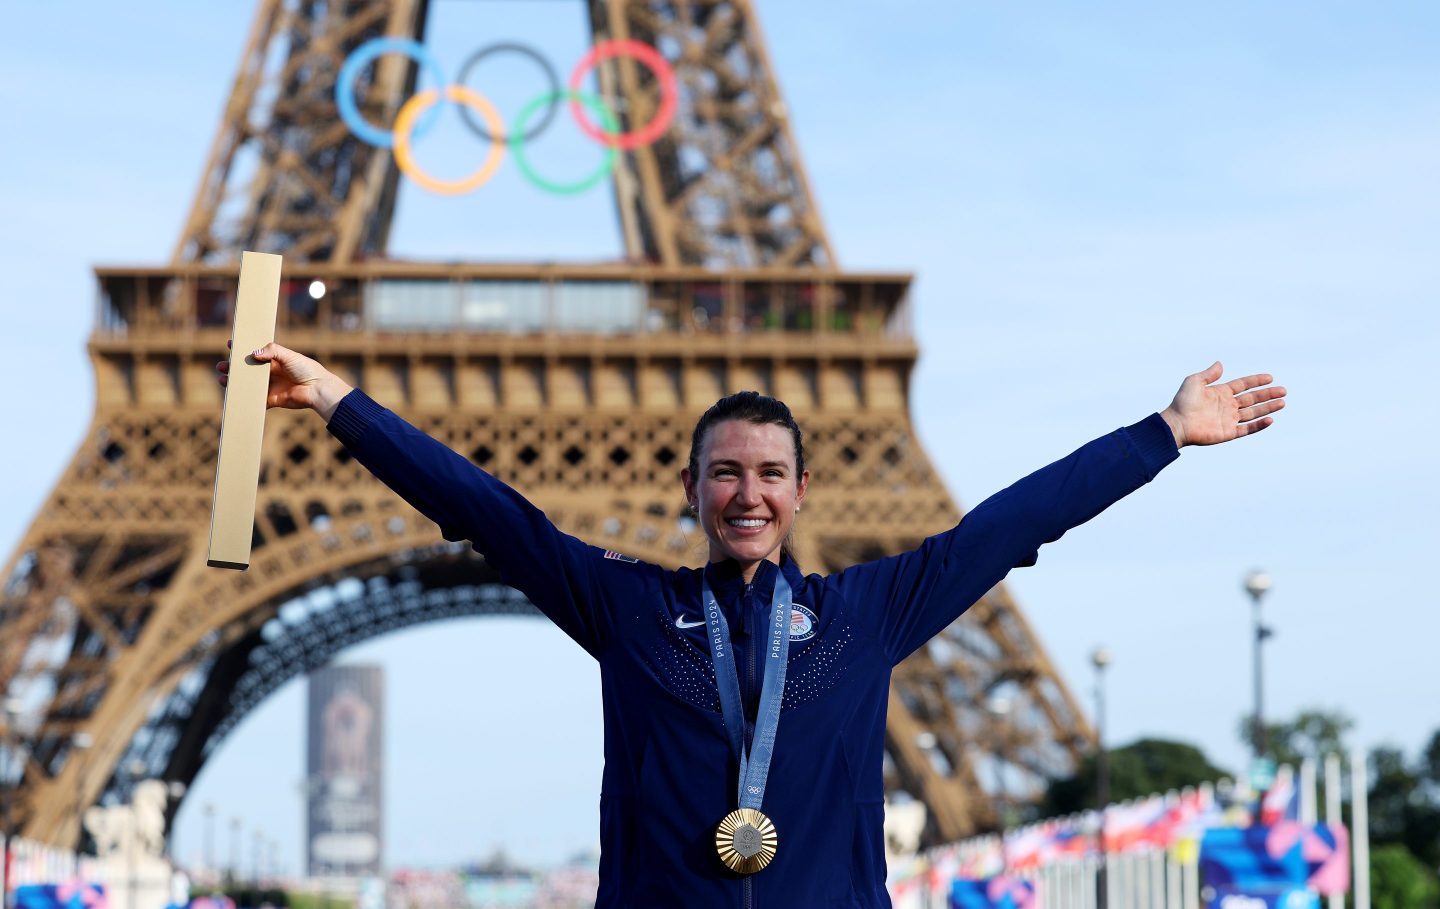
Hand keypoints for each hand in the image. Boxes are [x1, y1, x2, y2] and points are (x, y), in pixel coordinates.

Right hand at [215, 341, 352, 421]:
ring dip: (235, 382)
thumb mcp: (289, 355)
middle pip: (247, 369)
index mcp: (274, 360)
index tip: (230, 344)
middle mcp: (270, 373)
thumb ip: (271, 351)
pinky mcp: (271, 399)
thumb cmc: (306, 369)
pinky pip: (255, 400)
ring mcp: (269, 386)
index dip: (242, 349)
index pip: (255, 352)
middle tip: (221, 366)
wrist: (316, 389)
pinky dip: (244, 398)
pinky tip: (233, 395)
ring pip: (248, 384)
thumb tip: (253, 352)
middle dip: (233, 367)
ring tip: (222, 379)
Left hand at [1159, 361, 1285, 447]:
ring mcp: (1228, 419)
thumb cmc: (1183, 402)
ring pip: (1253, 413)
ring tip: (1282, 402)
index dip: (1256, 381)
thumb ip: (1209, 374)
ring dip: (1268, 408)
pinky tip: (1270, 419)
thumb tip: (1220, 364)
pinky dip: (1259, 425)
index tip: (1270, 377)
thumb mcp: (1194, 382)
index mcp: (1220, 393)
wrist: (1177, 423)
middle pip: (1252, 399)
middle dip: (1268, 394)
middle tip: (1283, 390)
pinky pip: (1247, 428)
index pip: (1243, 385)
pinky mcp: (1228, 433)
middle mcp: (1227, 406)